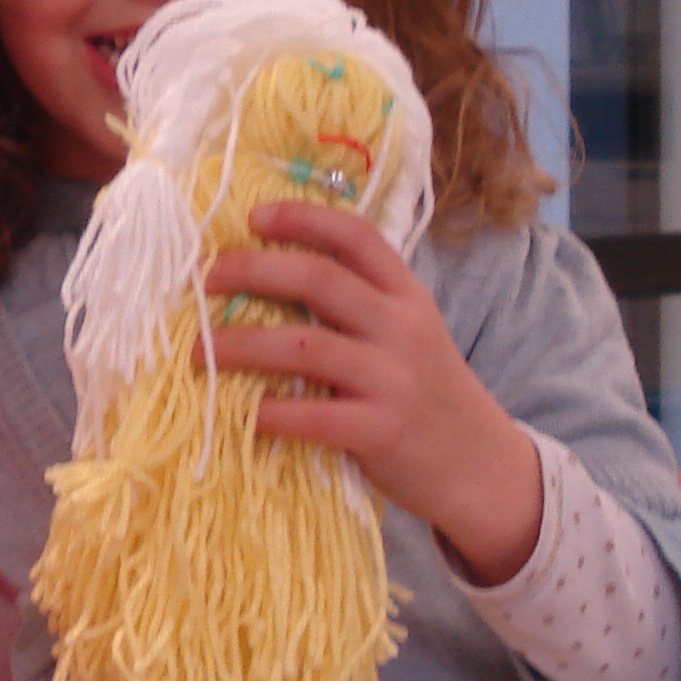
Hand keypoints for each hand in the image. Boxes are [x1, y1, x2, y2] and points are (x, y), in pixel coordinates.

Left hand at [201, 199, 542, 584]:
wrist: (480, 465)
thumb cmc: (427, 393)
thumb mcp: (410, 334)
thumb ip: (362, 304)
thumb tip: (275, 274)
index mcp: (407, 296)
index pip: (356, 237)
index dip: (304, 219)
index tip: (255, 216)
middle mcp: (401, 328)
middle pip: (319, 279)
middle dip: (253, 271)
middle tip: (207, 280)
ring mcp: (392, 379)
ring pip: (303, 345)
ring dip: (241, 344)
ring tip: (200, 350)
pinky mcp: (379, 431)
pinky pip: (311, 416)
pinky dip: (268, 411)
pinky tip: (243, 412)